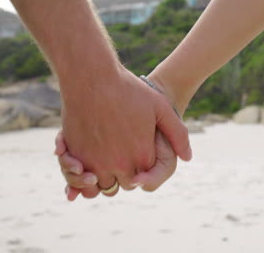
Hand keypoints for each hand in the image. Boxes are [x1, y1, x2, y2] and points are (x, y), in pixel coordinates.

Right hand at [60, 67, 190, 193]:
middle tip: (123, 158)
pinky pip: (79, 177)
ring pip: (102, 186)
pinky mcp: (74, 156)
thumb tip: (188, 158)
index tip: (139, 155)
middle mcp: (119, 164)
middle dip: (125, 176)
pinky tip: (88, 158)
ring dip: (105, 178)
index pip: (145, 179)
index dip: (143, 170)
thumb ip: (178, 135)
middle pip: (124, 185)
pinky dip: (83, 175)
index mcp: (142, 156)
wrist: (91, 77)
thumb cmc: (129, 90)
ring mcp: (94, 162)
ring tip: (107, 159)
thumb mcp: (161, 108)